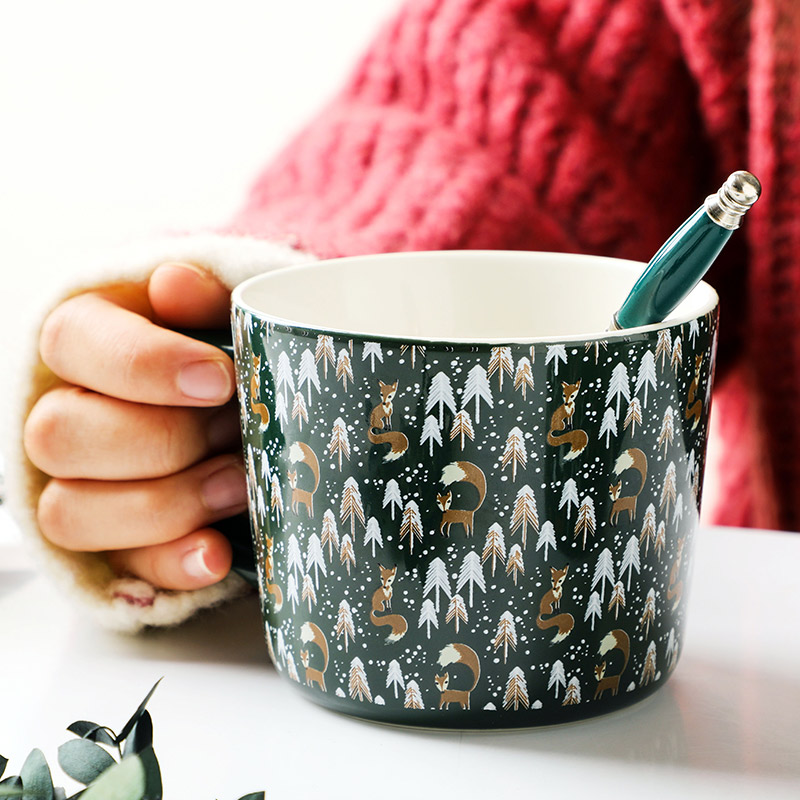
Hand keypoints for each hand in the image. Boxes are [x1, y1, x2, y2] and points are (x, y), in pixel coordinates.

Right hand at [24, 262, 247, 590]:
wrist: (237, 408)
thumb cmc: (225, 353)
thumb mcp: (223, 315)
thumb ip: (204, 298)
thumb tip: (173, 282)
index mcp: (83, 338)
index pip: (72, 343)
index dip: (146, 365)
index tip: (220, 378)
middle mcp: (61, 414)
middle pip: (59, 436)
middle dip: (162, 440)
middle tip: (234, 429)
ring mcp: (76, 486)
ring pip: (69, 512)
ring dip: (166, 503)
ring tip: (239, 484)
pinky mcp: (112, 544)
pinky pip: (120, 568)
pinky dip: (173, 563)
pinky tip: (217, 553)